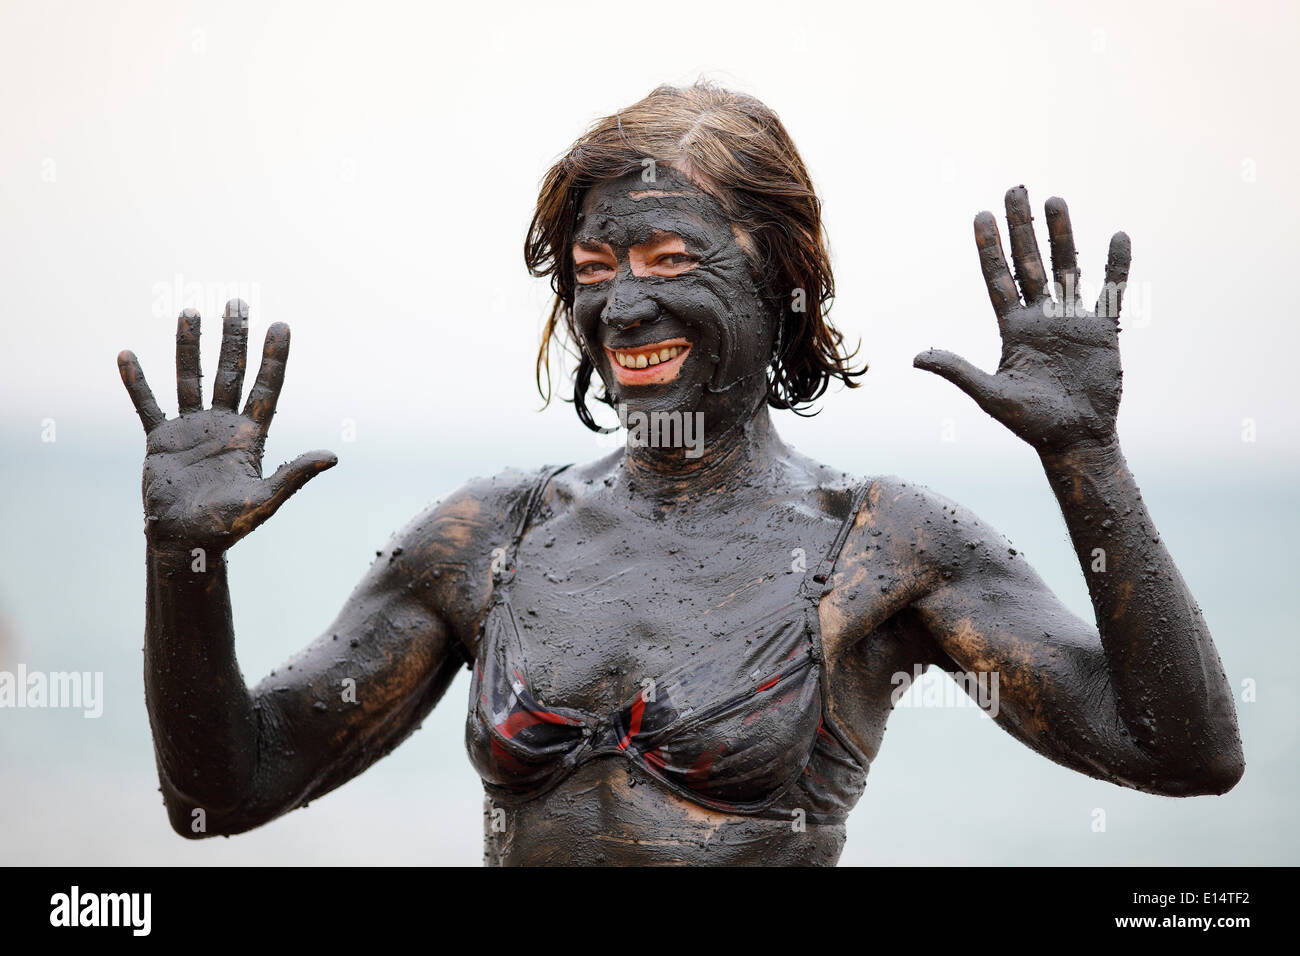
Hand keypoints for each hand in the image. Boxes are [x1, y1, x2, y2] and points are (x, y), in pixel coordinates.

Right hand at [117, 299, 335, 551]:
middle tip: (237, 301)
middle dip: (234, 338)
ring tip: (190, 312)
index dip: (274, 358)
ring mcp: (191, 429)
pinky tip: (127, 356)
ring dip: (189, 347)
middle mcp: (222, 425)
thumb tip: (333, 456)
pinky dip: (136, 383)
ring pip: (190, 378)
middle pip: (230, 372)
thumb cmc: (228, 527)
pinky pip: (148, 405)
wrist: (186, 542)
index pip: (266, 388)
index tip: (281, 325)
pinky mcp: (160, 440)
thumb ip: (295, 474)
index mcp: (249, 436)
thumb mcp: (266, 499)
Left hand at [914, 186, 1131, 452]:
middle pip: (1029, 262)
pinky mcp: (1103, 331)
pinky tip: (1118, 236)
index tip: (981, 215)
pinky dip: (1116, 265)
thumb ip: (958, 371)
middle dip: (1022, 227)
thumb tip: (916, 358)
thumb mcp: (990, 395)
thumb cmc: (1031, 423)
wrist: (1074, 440)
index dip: (989, 248)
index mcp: (1013, 329)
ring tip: (1055, 199)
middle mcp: (1041, 318)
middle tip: (1015, 189)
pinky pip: (1111, 291)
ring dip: (1061, 234)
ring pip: (1066, 267)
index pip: (997, 279)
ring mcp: (1072, 321)